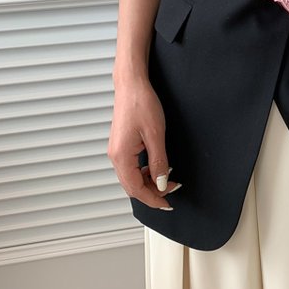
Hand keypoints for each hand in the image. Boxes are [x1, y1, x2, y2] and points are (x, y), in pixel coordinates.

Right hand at [107, 76, 181, 209]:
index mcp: (121, 156)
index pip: (136, 189)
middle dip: (152, 192)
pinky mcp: (121, 145)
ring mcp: (116, 150)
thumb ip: (158, 162)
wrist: (131, 85)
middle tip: (172, 190)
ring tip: (167, 179)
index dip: (153, 199)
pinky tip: (155, 167)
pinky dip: (143, 172)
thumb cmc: (141, 103)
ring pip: (130, 178)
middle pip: (131, 186)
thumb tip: (161, 183)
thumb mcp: (155, 134)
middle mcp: (115, 156)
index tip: (167, 204)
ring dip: (148, 183)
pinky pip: (130, 167)